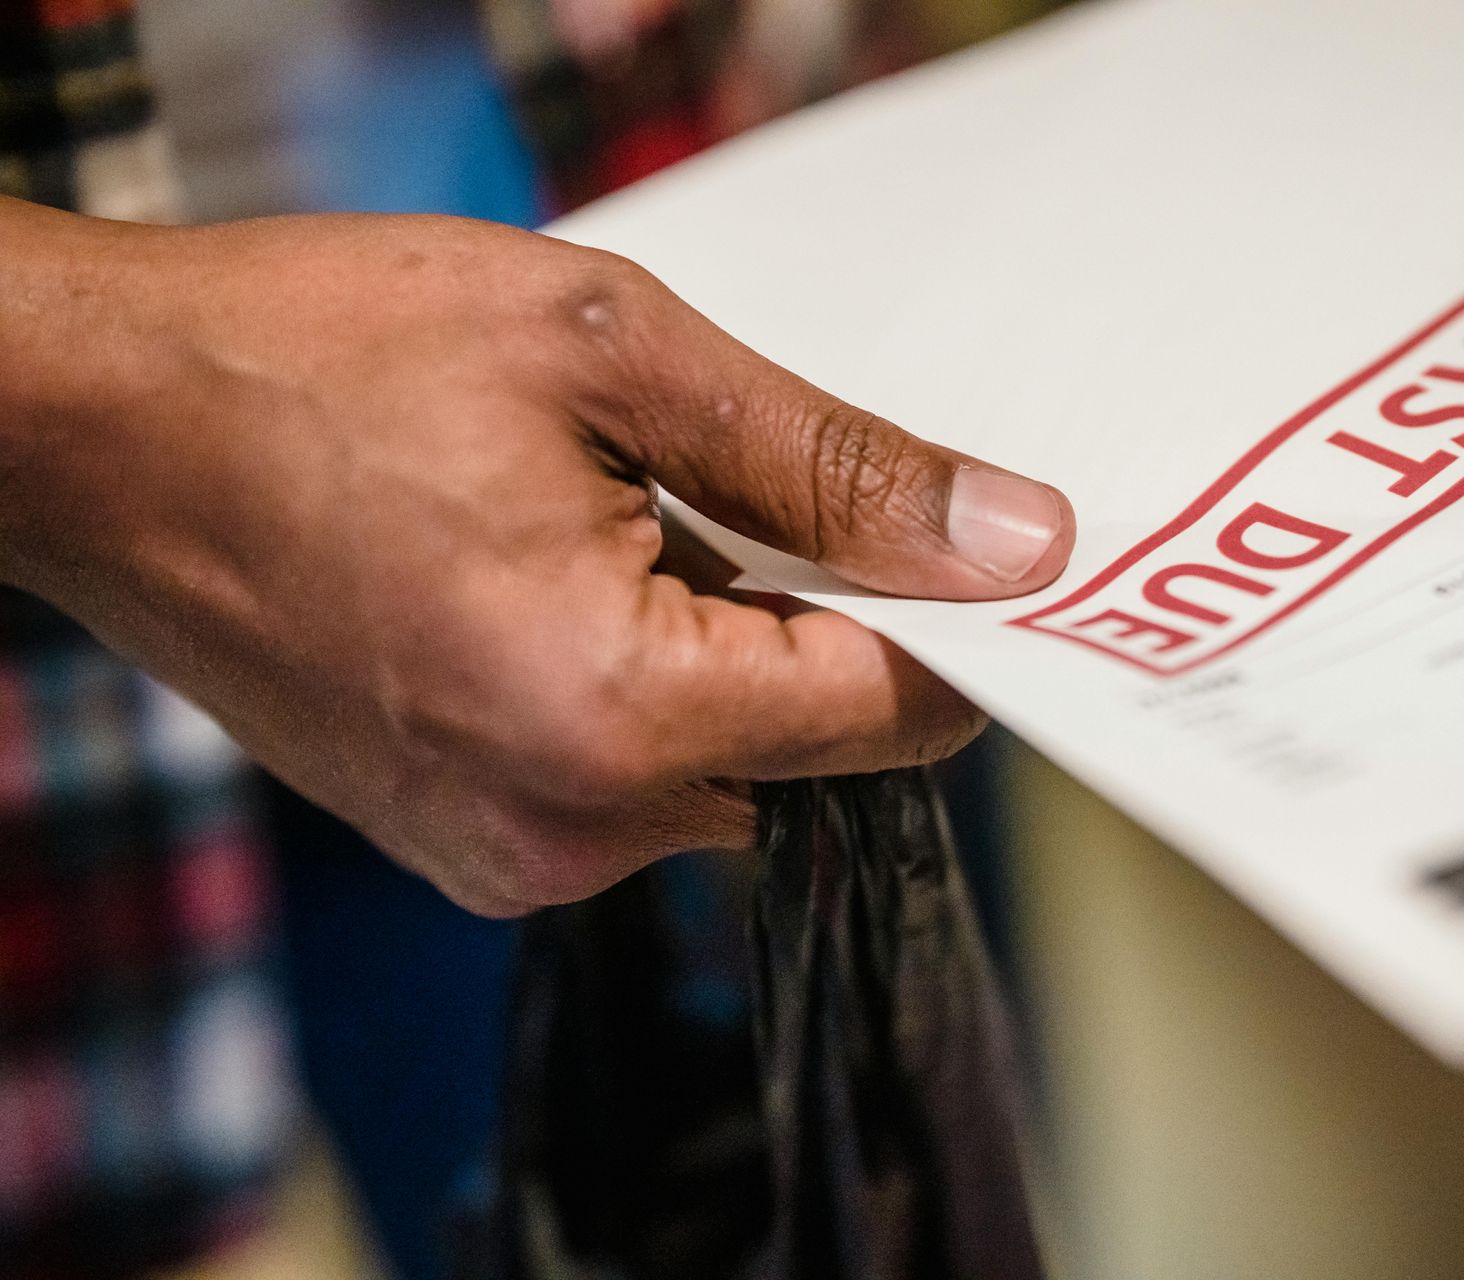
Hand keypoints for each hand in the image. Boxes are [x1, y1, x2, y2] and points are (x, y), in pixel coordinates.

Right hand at [0, 203, 1072, 914]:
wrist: (93, 423)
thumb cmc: (316, 357)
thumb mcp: (613, 352)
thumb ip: (833, 466)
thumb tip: (1017, 539)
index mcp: (611, 713)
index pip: (892, 712)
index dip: (962, 622)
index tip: (985, 541)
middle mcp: (565, 828)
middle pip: (814, 750)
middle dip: (833, 624)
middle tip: (767, 482)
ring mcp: (505, 855)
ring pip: (728, 768)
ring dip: (734, 649)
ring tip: (635, 512)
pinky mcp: (466, 842)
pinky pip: (633, 780)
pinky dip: (653, 684)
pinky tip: (582, 572)